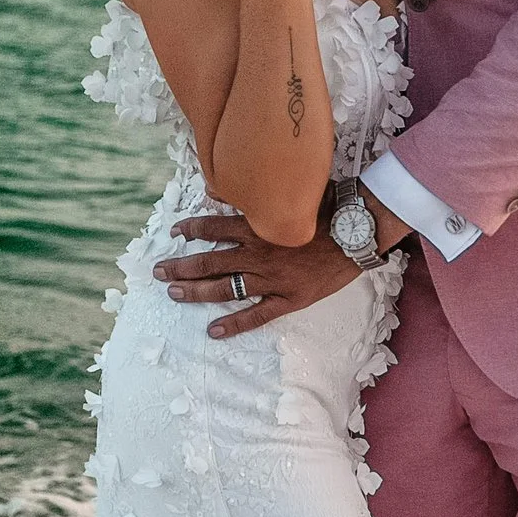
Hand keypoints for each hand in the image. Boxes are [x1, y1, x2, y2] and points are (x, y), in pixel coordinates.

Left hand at [154, 208, 367, 337]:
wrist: (359, 235)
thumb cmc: (331, 210)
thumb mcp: (295, 192)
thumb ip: (260, 192)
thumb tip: (227, 185)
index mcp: (258, 227)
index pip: (214, 228)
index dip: (191, 229)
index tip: (175, 231)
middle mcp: (257, 255)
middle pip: (210, 262)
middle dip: (181, 266)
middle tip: (159, 271)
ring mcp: (271, 280)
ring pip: (224, 289)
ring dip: (196, 292)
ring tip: (174, 294)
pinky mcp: (288, 299)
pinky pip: (256, 315)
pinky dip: (234, 324)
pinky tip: (213, 331)